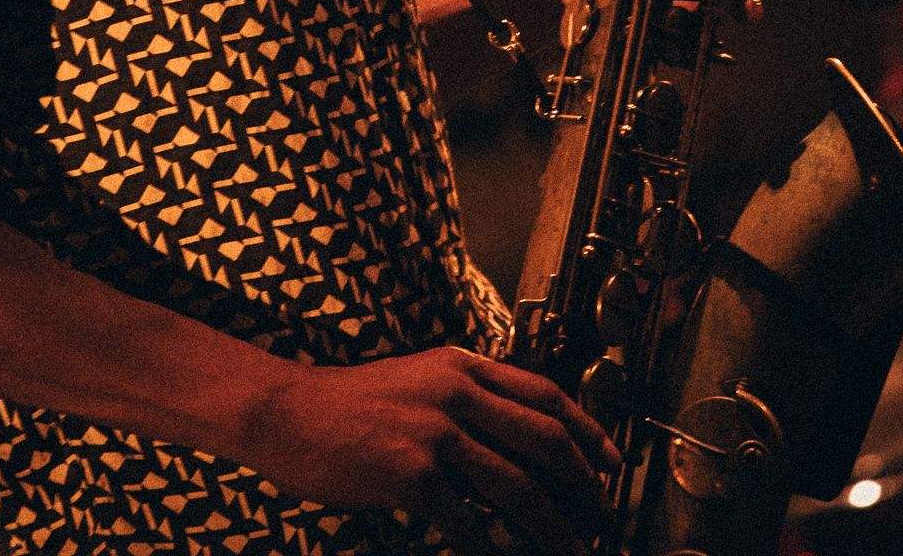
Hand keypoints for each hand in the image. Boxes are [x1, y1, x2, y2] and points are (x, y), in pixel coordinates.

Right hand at [246, 345, 618, 555]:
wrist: (291, 413)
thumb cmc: (354, 405)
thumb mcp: (421, 379)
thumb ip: (469, 396)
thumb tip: (521, 439)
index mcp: (463, 365)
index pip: (545, 394)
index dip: (587, 430)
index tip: (611, 463)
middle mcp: (457, 390)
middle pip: (544, 438)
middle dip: (581, 484)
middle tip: (597, 516)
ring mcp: (435, 431)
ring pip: (516, 485)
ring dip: (549, 525)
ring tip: (566, 548)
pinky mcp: (412, 473)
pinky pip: (468, 521)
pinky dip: (492, 546)